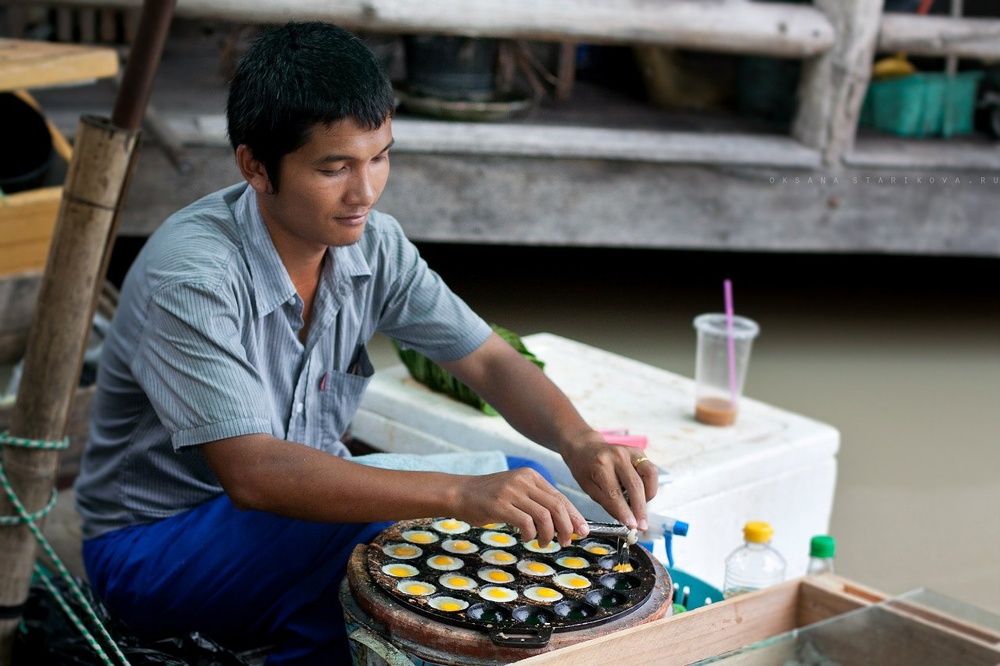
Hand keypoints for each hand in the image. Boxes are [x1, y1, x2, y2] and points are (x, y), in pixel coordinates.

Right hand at [450, 467, 587, 546]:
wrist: (460, 493)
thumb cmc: (489, 497)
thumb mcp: (516, 492)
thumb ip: (537, 502)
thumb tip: (563, 523)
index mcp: (531, 476)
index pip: (560, 497)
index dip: (574, 516)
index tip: (582, 531)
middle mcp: (524, 480)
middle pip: (556, 506)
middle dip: (566, 527)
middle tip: (566, 542)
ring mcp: (512, 491)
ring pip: (544, 516)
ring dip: (548, 534)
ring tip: (543, 542)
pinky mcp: (500, 504)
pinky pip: (525, 523)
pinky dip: (531, 534)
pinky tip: (526, 538)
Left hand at [560, 431, 658, 530]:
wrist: (585, 446)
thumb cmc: (584, 469)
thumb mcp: (588, 487)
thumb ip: (607, 503)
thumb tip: (625, 520)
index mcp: (600, 465)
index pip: (615, 492)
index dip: (625, 511)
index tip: (631, 526)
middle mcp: (617, 455)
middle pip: (635, 485)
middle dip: (640, 509)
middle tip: (642, 526)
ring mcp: (630, 451)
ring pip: (649, 475)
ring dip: (649, 496)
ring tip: (642, 510)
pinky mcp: (638, 452)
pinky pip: (651, 470)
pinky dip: (650, 485)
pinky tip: (643, 496)